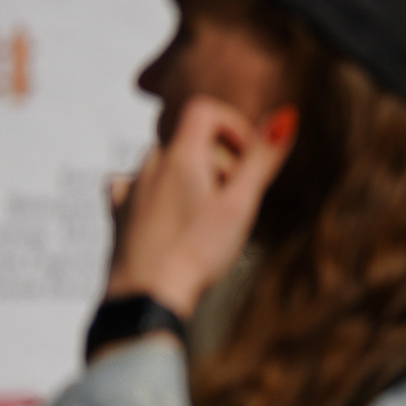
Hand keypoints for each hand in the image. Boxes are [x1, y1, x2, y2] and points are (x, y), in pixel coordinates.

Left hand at [107, 96, 294, 316]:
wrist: (147, 296)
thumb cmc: (197, 251)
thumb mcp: (240, 204)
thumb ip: (261, 159)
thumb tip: (286, 114)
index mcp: (180, 155)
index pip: (204, 110)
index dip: (232, 124)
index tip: (248, 158)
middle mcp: (150, 164)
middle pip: (189, 139)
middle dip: (218, 159)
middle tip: (235, 198)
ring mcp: (131, 189)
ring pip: (166, 164)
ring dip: (192, 177)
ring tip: (208, 216)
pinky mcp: (120, 214)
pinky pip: (138, 186)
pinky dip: (160, 192)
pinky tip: (170, 215)